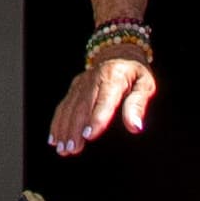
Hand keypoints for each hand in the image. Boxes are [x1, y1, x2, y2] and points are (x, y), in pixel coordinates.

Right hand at [47, 45, 154, 160]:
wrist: (118, 51)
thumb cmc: (135, 73)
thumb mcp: (145, 85)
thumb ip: (138, 105)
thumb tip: (136, 127)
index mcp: (114, 77)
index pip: (104, 100)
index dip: (96, 118)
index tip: (89, 136)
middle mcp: (94, 79)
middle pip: (82, 106)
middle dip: (75, 128)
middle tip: (73, 149)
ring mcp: (81, 83)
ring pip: (69, 107)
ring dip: (64, 129)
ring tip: (63, 149)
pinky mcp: (74, 87)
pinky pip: (63, 106)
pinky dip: (57, 122)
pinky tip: (54, 139)